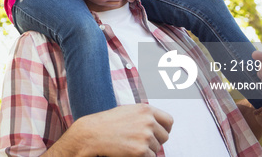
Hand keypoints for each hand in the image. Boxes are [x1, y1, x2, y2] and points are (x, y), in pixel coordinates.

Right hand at [45, 104, 172, 156]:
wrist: (92, 134)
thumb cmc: (108, 123)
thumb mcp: (128, 111)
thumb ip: (144, 115)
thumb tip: (160, 125)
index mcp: (146, 109)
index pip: (169, 121)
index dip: (164, 129)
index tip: (157, 133)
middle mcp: (148, 121)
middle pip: (164, 137)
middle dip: (155, 141)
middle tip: (138, 141)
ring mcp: (145, 136)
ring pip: (156, 149)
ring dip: (146, 150)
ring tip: (128, 144)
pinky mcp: (141, 151)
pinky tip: (128, 151)